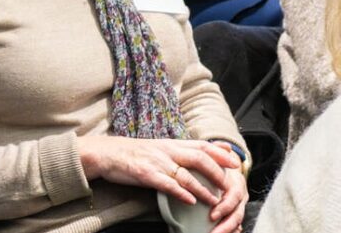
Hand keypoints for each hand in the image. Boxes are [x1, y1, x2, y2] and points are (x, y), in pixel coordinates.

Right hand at [77, 136, 241, 206]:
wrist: (107, 153)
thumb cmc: (134, 152)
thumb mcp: (160, 146)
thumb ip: (183, 149)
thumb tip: (208, 149)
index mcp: (171, 144)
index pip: (201, 145)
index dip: (221, 154)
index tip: (237, 163)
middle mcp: (166, 151)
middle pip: (199, 158)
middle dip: (217, 172)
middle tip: (230, 185)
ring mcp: (156, 162)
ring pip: (186, 174)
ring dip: (203, 189)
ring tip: (215, 201)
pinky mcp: (145, 174)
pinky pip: (167, 184)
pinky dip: (180, 192)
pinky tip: (190, 201)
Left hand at [207, 142, 247, 232]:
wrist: (228, 166)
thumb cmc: (220, 163)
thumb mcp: (219, 156)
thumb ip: (219, 152)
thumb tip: (226, 147)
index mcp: (237, 183)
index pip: (234, 197)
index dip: (225, 207)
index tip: (212, 215)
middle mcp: (240, 196)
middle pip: (237, 213)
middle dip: (226, 225)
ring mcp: (239, 205)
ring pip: (237, 220)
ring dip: (228, 230)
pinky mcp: (235, 211)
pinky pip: (236, 224)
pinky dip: (232, 230)